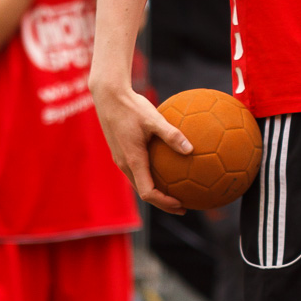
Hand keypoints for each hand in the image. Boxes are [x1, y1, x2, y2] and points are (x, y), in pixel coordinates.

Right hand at [90, 74, 192, 214]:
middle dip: (162, 202)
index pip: (148, 193)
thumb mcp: (154, 119)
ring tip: (175, 189)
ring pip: (139, 182)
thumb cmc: (131, 106)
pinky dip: (150, 176)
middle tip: (183, 204)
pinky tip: (164, 165)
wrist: (108, 95)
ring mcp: (120, 158)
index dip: (164, 203)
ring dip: (156, 190)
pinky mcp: (120, 151)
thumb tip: (191, 149)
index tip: (182, 204)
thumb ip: (172, 135)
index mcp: (132, 160)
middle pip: (143, 192)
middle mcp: (124, 163)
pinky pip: (136, 170)